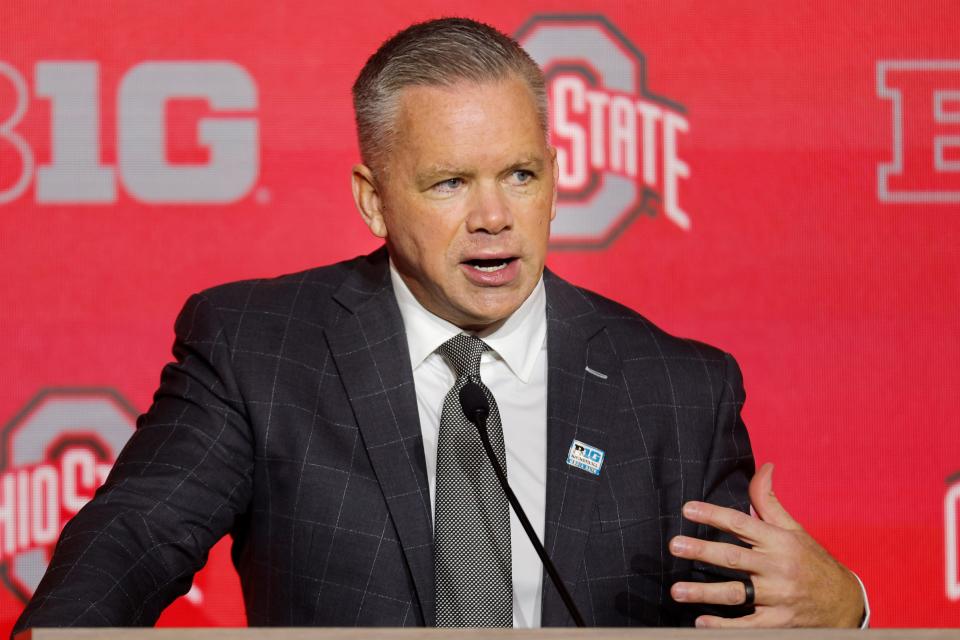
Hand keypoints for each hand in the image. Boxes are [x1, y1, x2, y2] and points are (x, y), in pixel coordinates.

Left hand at [668, 462, 864, 627]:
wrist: (846, 603)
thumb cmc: (812, 561)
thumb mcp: (793, 529)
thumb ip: (770, 501)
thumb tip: (764, 467)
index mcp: (779, 541)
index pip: (741, 523)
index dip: (713, 514)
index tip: (687, 509)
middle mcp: (778, 568)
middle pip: (734, 558)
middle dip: (702, 551)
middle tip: (675, 546)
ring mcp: (778, 597)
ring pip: (736, 593)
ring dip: (704, 592)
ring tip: (677, 590)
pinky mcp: (779, 623)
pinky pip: (748, 625)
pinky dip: (724, 626)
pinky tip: (700, 623)